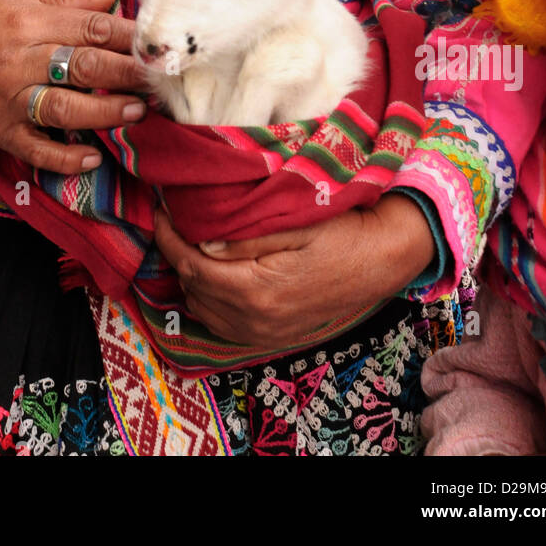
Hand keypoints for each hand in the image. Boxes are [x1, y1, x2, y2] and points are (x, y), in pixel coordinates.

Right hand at [0, 0, 145, 174]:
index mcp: (27, 22)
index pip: (89, 28)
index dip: (127, 37)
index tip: (157, 44)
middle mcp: (19, 61)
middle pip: (82, 67)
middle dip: (126, 74)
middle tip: (158, 80)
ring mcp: (9, 100)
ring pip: (63, 109)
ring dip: (104, 112)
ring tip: (137, 112)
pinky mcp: (0, 130)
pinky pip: (34, 149)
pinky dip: (63, 157)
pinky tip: (92, 157)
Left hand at [154, 195, 435, 346]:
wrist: (384, 259)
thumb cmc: (343, 231)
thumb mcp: (294, 223)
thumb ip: (246, 236)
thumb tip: (202, 240)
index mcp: (257, 290)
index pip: (192, 266)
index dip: (170, 237)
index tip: (161, 209)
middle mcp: (256, 320)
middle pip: (193, 289)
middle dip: (176, 253)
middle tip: (173, 219)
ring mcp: (265, 333)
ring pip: (204, 310)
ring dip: (191, 277)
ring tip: (192, 241)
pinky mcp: (275, 336)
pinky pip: (224, 324)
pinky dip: (209, 299)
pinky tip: (215, 273)